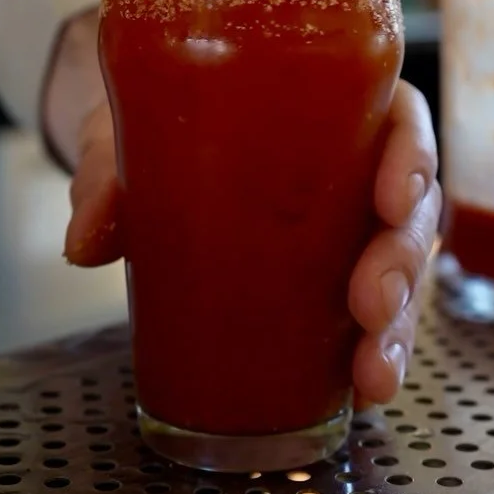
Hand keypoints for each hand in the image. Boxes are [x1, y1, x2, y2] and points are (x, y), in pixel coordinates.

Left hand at [64, 81, 440, 403]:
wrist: (137, 146)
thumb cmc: (155, 120)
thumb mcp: (129, 133)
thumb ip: (108, 178)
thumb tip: (84, 242)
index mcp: (332, 103)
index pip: (399, 120)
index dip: (409, 160)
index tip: (391, 199)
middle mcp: (356, 164)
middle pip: (409, 209)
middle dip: (400, 262)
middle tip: (370, 305)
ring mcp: (349, 227)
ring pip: (403, 272)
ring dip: (399, 326)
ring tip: (372, 375)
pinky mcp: (332, 280)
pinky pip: (373, 315)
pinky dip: (373, 353)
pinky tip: (362, 390)